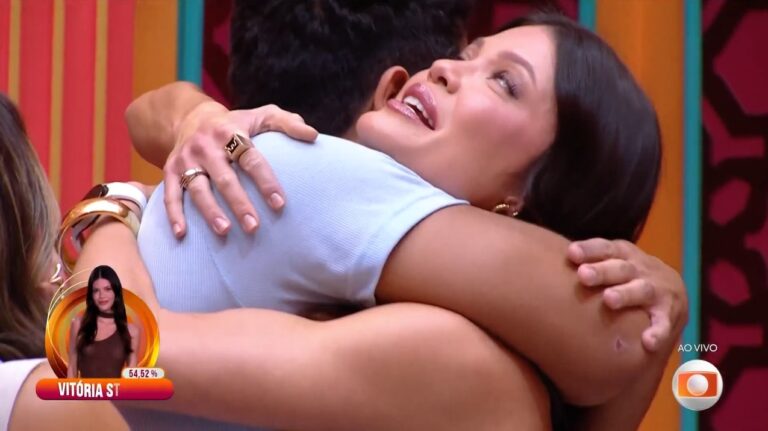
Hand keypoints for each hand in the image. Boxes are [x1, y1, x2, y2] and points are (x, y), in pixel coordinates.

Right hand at [163, 101, 317, 236]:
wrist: (191, 118)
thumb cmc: (237, 123)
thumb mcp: (262, 115)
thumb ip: (288, 123)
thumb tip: (313, 136)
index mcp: (231, 132)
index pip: (251, 159)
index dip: (265, 181)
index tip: (279, 204)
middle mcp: (206, 146)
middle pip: (225, 178)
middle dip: (239, 204)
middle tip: (254, 227)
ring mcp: (186, 158)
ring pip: (197, 188)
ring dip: (210, 211)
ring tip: (224, 232)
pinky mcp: (169, 170)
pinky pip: (170, 194)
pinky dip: (173, 214)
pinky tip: (182, 234)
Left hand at [567, 238, 687, 351]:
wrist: (673, 289)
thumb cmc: (627, 275)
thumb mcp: (612, 261)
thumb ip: (587, 262)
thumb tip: (544, 264)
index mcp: (624, 254)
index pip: (605, 248)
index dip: (589, 250)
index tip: (570, 253)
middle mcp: (641, 269)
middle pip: (621, 268)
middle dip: (602, 271)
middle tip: (583, 275)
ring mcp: (658, 290)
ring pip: (642, 290)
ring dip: (626, 294)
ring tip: (609, 300)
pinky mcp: (670, 313)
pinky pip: (664, 324)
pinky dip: (658, 333)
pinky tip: (647, 342)